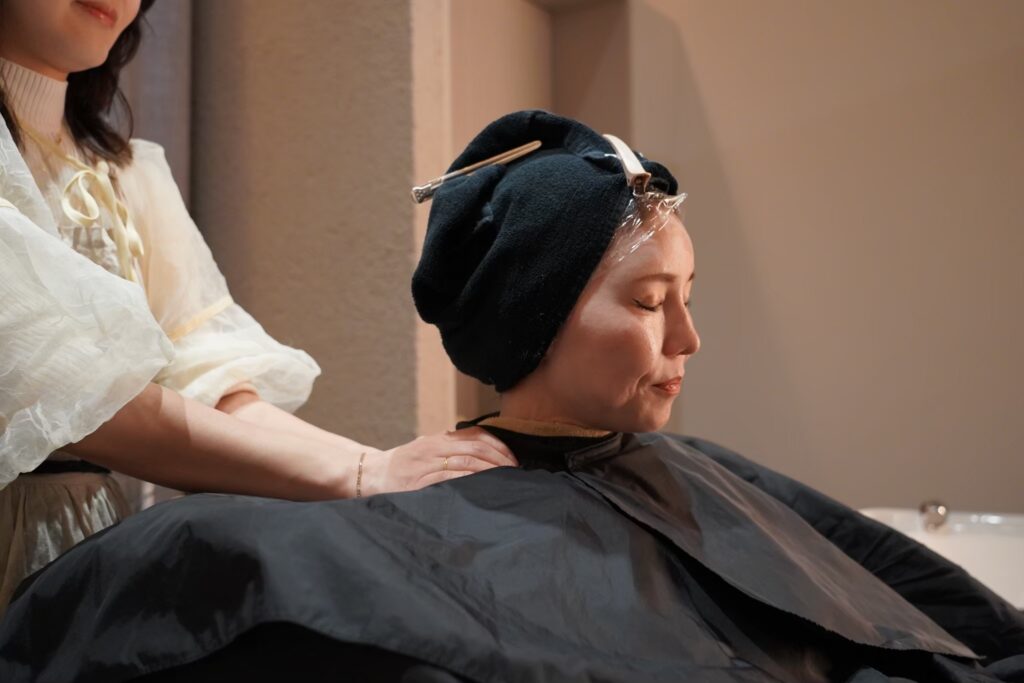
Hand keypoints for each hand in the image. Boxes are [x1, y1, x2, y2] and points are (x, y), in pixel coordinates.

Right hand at [360, 427, 517, 495]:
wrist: (372, 474)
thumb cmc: (404, 465)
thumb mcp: (428, 450)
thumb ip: (452, 450)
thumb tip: (485, 457)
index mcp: (439, 438)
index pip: (476, 435)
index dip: (498, 445)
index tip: (512, 458)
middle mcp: (434, 446)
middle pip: (475, 447)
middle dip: (499, 459)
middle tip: (514, 472)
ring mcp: (426, 463)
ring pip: (465, 461)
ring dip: (488, 470)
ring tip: (503, 479)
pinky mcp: (419, 481)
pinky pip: (448, 478)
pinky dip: (467, 480)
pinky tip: (480, 486)